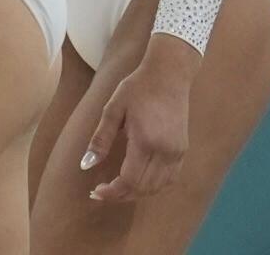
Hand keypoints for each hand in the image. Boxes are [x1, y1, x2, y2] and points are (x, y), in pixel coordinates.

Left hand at [82, 35, 200, 202]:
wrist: (169, 74)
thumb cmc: (137, 88)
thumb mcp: (112, 109)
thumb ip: (99, 139)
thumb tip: (86, 166)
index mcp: (146, 141)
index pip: (129, 180)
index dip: (112, 191)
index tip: (96, 192)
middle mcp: (165, 151)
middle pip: (143, 188)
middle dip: (121, 195)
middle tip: (101, 192)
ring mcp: (177, 152)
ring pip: (158, 187)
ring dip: (137, 193)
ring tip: (116, 189)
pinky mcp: (183, 150)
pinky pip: (169, 179)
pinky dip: (153, 186)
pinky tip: (138, 181)